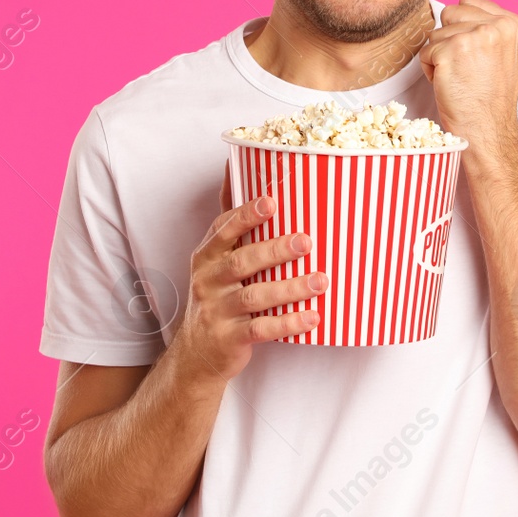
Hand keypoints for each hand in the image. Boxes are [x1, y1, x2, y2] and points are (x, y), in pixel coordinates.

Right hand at [175, 190, 326, 379]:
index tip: (272, 201)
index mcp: (207, 255)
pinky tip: (312, 317)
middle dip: (275, 250)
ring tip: (320, 280)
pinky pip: (261, 330)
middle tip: (306, 242)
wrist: (197, 352)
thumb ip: (229, 220)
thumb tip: (233, 164)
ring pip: (255, 296)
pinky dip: (288, 323)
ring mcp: (217, 310)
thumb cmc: (216, 294)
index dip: (247, 214)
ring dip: (290, 288)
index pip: (224, 229)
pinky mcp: (230, 338)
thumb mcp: (214, 258)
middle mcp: (208, 280)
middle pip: (242, 262)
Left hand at [419, 0, 517, 159]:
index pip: (469, 1)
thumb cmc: (490, 97)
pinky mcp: (452, 50)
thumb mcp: (504, 54)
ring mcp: (476, 36)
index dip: (463, 28)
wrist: (488, 129)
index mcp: (515, 24)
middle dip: (450, 39)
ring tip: (460, 77)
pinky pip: (425, 52)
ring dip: (440, 56)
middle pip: (450, 13)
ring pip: (436, 33)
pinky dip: (430, 70)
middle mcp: (499, 25)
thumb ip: (489, 27)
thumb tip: (460, 5)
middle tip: (467, 68)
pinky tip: (450, 84)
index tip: (476, 55)